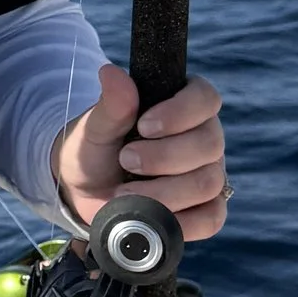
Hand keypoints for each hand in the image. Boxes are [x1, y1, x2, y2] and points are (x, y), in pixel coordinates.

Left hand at [54, 65, 227, 241]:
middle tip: (126, 160)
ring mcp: (208, 175)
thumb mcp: (96, 128)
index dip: (181, 112)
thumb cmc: (96, 151)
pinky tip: (154, 219)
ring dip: (165, 191)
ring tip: (125, 193)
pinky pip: (211, 218)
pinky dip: (182, 223)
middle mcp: (204, 138)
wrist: (86, 192)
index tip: (144, 126)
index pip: (205, 98)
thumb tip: (111, 73)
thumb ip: (111, 105)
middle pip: (209, 144)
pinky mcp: (205, 210)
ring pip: (208, 182)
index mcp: (184, 106)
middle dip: (165, 156)